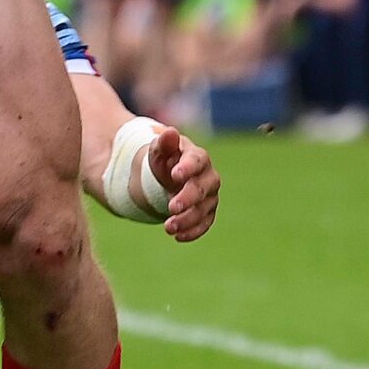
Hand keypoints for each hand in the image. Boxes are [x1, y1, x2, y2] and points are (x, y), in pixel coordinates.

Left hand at [146, 124, 219, 241]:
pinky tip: (178, 237)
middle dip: (188, 198)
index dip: (188, 167)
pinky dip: (193, 231)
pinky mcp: (207, 212)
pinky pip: (205, 223)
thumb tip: (169, 132)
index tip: (174, 175)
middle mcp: (208, 177)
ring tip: (168, 227)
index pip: (198, 160)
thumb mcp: (159, 149)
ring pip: (205, 209)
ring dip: (188, 220)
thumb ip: (164, 142)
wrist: (168, 176)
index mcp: (197, 157)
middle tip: (171, 207)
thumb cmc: (165, 159)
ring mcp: (209, 196)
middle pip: (203, 188)